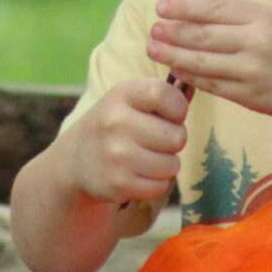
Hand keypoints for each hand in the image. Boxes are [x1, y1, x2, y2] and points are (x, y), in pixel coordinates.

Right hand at [59, 76, 189, 203]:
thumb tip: (196, 85)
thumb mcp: (127, 100)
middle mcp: (116, 122)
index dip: (178, 108)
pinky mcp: (118, 184)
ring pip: (172, 165)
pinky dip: (155, 183)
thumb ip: (161, 95)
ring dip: (165, 164)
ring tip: (146, 158)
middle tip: (155, 140)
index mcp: (121, 95)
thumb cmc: (114, 125)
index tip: (171, 115)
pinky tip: (138, 174)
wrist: (75, 160)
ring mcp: (116, 155)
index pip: (166, 95)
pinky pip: (161, 186)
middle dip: (173, 141)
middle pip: (177, 137)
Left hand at [146, 0, 271, 129]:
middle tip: (152, 29)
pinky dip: (191, 77)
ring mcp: (253, 72)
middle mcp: (258, 42)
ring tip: (153, 49)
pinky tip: (177, 71)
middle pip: (202, 36)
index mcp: (265, 16)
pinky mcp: (251, 97)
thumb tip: (197, 12)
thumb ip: (244, 16)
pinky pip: (213, 85)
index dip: (183, 8)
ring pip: (202, 63)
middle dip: (172, 32)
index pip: (214, 8)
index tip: (161, 7)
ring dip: (173, 56)